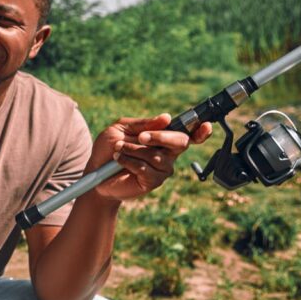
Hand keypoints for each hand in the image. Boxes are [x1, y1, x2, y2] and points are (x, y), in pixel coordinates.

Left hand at [90, 113, 211, 202]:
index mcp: (162, 137)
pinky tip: (118, 159)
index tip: (206, 125)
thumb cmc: (109, 148)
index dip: (200, 130)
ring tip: (118, 149)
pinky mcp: (152, 182)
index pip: (187, 133)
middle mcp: (167, 153)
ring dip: (134, 149)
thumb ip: (143, 124)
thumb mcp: (121, 129)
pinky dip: (130, 161)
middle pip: (180, 142)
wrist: (95, 172)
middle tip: (141, 137)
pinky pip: (146, 169)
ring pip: (158, 156)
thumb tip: (166, 117)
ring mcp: (162, 169)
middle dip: (161, 137)